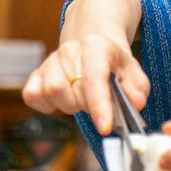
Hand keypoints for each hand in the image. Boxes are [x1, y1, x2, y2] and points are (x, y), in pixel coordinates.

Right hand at [22, 0, 147, 134]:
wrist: (93, 42)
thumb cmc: (113, 61)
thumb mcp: (133, 70)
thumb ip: (138, 88)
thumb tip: (136, 103)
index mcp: (96, 47)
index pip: (94, 78)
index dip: (99, 105)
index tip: (105, 128)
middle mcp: (69, 51)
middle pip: (71, 92)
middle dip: (87, 106)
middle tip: (99, 103)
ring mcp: (50, 61)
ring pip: (51, 94)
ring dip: (69, 106)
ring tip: (82, 98)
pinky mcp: (36, 73)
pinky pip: (32, 96)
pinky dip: (47, 105)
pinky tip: (63, 100)